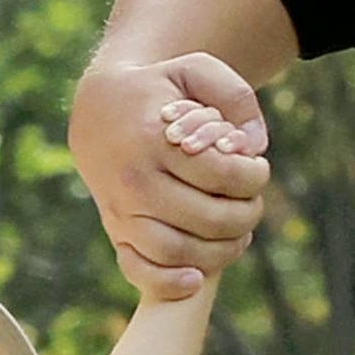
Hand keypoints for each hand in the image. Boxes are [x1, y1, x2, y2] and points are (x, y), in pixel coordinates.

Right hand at [65, 49, 271, 300]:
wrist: (97, 108)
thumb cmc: (158, 90)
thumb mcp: (196, 70)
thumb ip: (235, 96)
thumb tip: (256, 146)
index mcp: (155, 138)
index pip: (222, 174)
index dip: (254, 176)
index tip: (257, 168)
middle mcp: (134, 180)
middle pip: (206, 218)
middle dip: (245, 214)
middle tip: (252, 201)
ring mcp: (120, 210)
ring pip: (177, 250)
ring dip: (220, 251)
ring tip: (238, 234)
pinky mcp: (114, 230)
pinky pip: (138, 269)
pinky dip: (167, 283)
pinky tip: (196, 280)